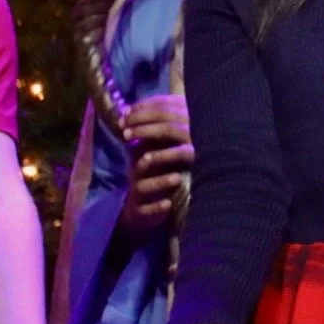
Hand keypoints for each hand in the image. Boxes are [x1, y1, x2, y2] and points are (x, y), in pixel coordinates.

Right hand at [117, 94, 192, 234]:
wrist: (140, 211)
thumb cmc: (155, 177)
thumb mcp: (159, 158)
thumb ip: (167, 139)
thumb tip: (185, 112)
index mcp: (143, 158)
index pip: (145, 143)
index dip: (155, 136)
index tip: (175, 128)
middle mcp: (138, 174)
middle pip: (143, 163)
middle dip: (159, 157)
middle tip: (177, 153)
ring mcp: (138, 193)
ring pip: (144, 186)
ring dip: (161, 181)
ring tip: (177, 178)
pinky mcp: (140, 212)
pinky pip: (145, 210)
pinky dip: (157, 207)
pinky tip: (168, 204)